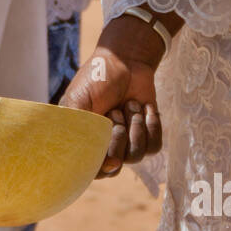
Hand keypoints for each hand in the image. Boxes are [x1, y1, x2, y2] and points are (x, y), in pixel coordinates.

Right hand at [61, 14, 164, 176]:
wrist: (126, 59)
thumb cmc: (96, 78)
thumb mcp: (77, 101)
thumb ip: (75, 130)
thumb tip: (88, 158)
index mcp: (85, 141)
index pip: (93, 171)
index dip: (100, 160)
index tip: (103, 138)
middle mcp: (106, 145)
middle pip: (116, 166)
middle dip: (117, 137)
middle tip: (114, 112)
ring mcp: (128, 141)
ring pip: (136, 155)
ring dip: (134, 126)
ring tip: (129, 104)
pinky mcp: (148, 134)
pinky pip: (155, 146)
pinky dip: (151, 124)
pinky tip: (143, 106)